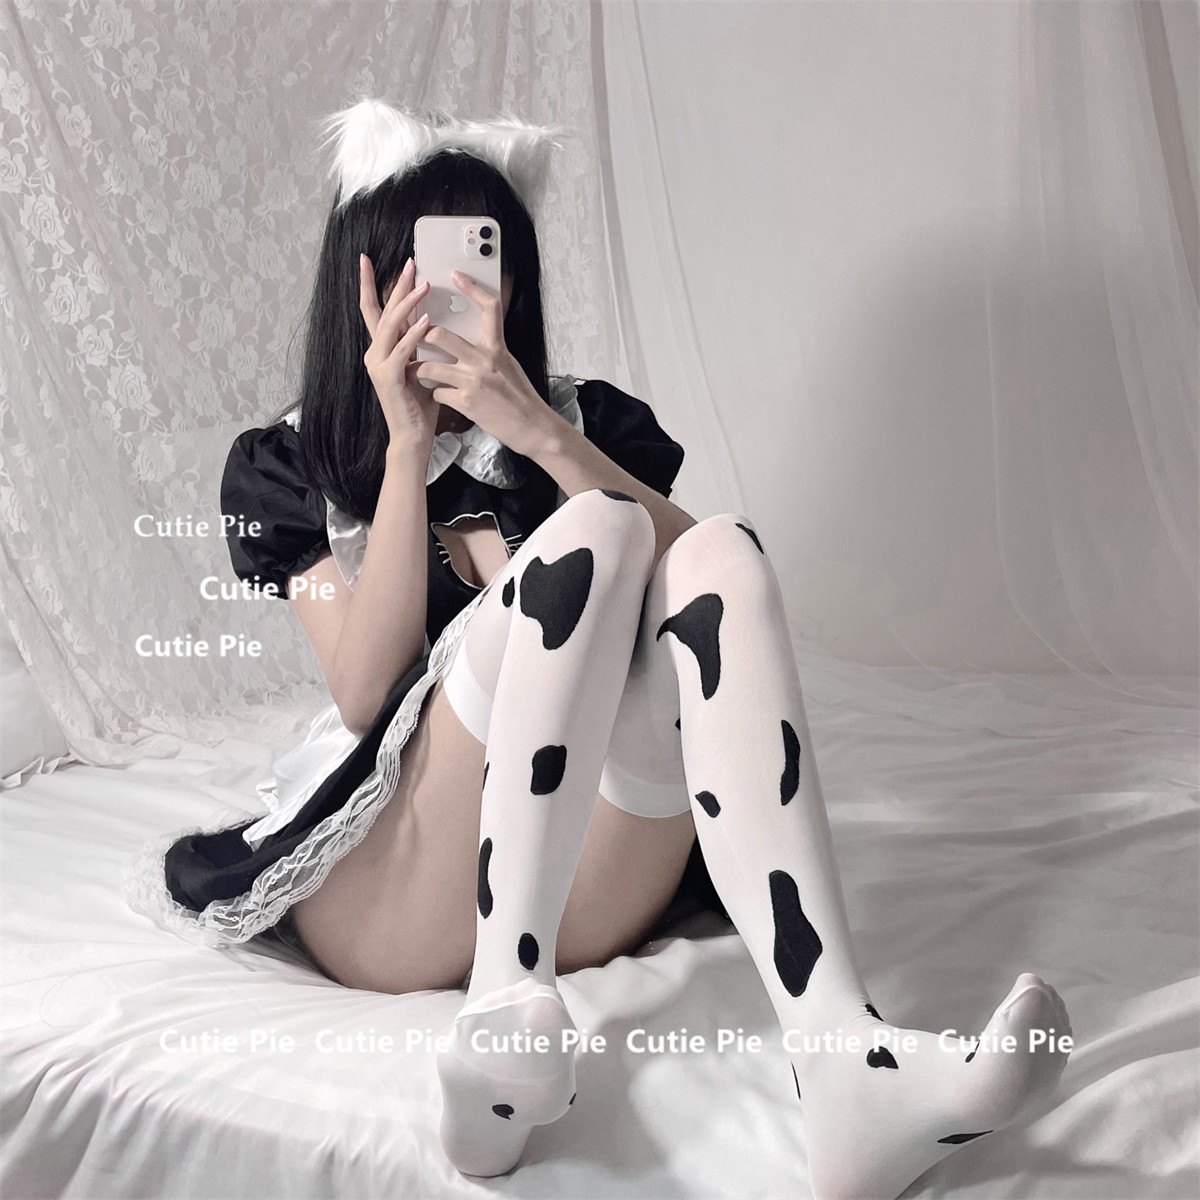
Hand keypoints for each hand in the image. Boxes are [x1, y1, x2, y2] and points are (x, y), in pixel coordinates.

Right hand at [359, 254, 436, 451]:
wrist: (412, 435)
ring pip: (390, 325)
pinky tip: (426, 321)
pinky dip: (414, 334)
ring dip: (408, 303)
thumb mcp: (420, 364)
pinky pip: (402, 350)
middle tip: (410, 262)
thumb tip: (426, 317)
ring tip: (424, 284)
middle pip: (382, 310)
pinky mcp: (388, 378)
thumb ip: (416, 343)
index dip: (369, 284)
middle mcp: (375, 353)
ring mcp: (378, 365)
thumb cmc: (419, 403)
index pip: (372, 309)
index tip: (366, 260)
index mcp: (382, 349)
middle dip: (396, 285)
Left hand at [411, 269, 556, 459]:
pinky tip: (437, 397)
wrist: (533, 427)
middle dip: (421, 336)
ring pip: (429, 367)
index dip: (472, 288)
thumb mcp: (509, 366)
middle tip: (414, 337)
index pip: (489, 309)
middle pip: (440, 335)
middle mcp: (484, 360)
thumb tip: (473, 342)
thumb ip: (490, 352)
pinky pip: (437, 393)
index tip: (457, 276)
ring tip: (416, 372)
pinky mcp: (466, 402)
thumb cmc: (521, 398)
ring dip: (418, 370)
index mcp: (497, 348)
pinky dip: (434, 395)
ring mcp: (473, 381)